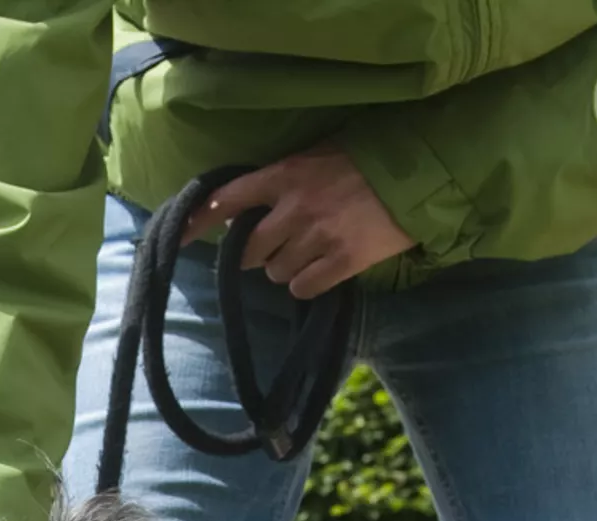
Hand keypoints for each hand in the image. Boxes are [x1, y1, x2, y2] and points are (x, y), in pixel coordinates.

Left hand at [186, 146, 416, 298]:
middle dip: (253, 253)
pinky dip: (306, 282)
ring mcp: (318, 237)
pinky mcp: (343, 261)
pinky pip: (302, 287)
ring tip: (307, 251)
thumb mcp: (315, 156)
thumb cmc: (362, 161)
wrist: (416, 175)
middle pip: (247, 250)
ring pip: (274, 272)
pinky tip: (321, 267)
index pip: (227, 200)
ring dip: (283, 267)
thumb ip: (280, 180)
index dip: (199, 222)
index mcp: (284, 176)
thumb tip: (246, 208)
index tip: (180, 237)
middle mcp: (295, 208)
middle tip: (272, 245)